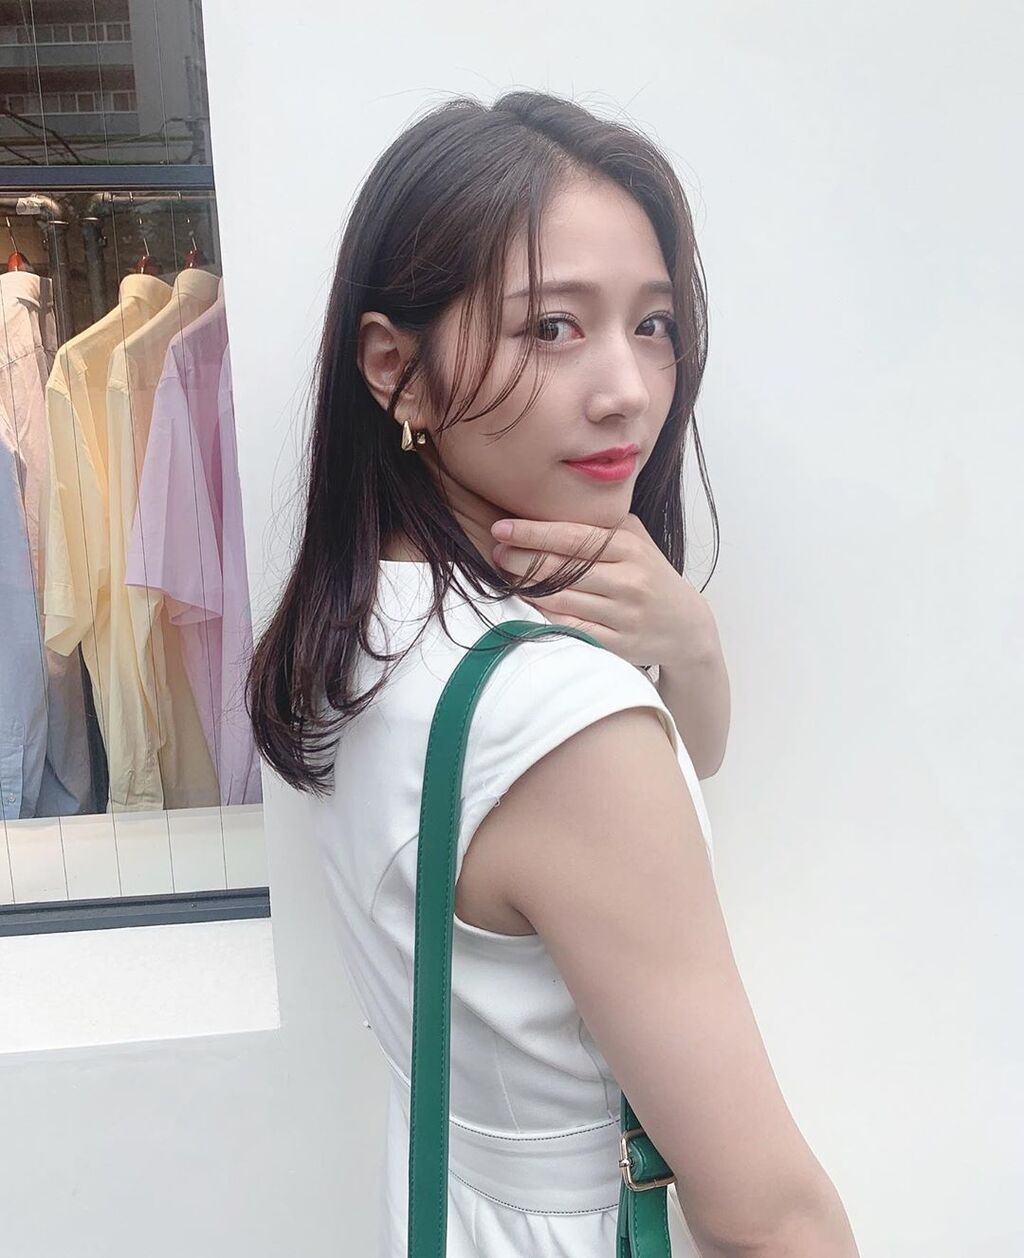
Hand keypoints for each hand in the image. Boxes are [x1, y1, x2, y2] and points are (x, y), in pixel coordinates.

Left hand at [489, 513, 717, 670]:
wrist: (685, 626)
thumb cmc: (648, 574)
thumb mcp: (636, 539)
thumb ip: (601, 523)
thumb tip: (547, 506)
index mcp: (629, 548)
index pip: (572, 537)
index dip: (532, 533)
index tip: (501, 528)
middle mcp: (627, 580)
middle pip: (561, 568)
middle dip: (521, 559)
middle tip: (497, 552)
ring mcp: (622, 615)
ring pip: (560, 599)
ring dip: (527, 588)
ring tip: (507, 576)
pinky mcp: (616, 644)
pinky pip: (569, 628)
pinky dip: (543, 616)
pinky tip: (528, 605)